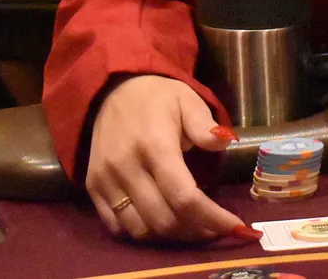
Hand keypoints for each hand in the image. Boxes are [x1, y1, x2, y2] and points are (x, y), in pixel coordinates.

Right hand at [85, 75, 254, 242]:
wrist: (111, 90)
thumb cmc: (156, 97)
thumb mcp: (187, 99)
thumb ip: (204, 124)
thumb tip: (224, 142)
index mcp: (154, 144)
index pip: (183, 196)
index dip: (211, 218)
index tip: (235, 227)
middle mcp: (126, 166)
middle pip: (163, 219)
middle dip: (196, 230)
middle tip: (215, 227)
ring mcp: (105, 180)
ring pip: (140, 230)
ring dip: (171, 237)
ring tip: (192, 227)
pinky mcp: (93, 188)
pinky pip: (117, 227)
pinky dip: (143, 233)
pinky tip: (162, 223)